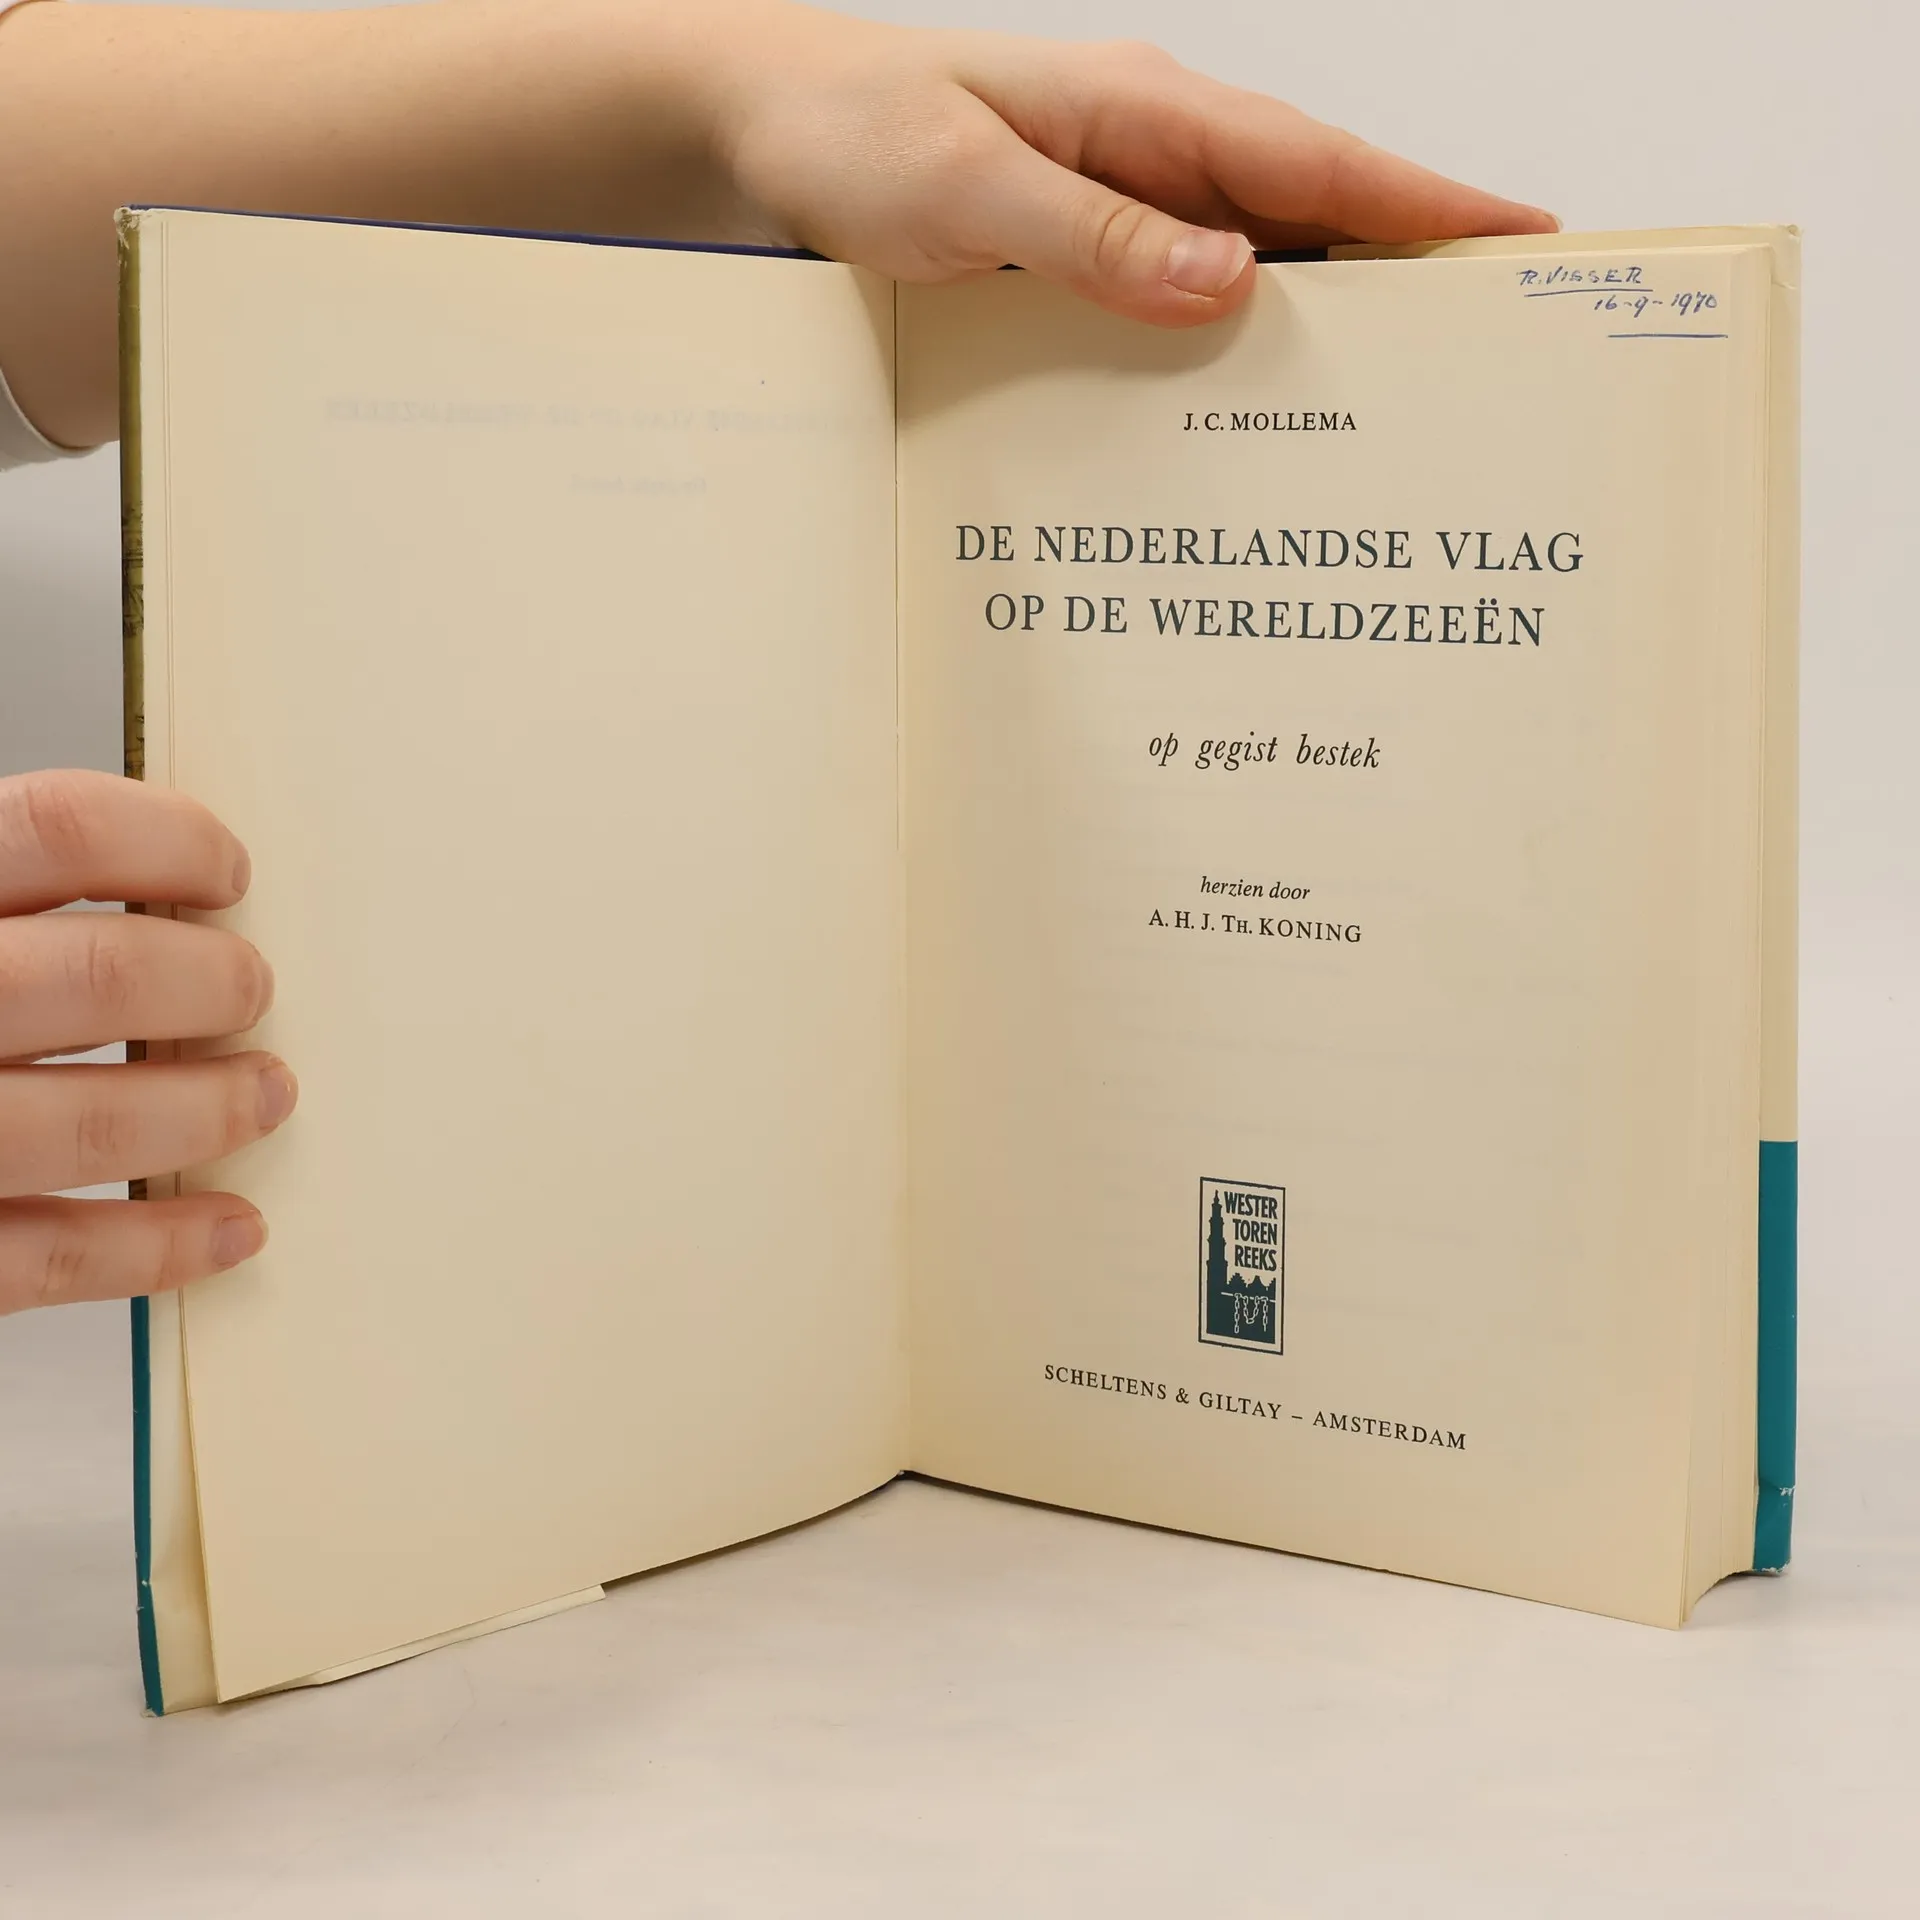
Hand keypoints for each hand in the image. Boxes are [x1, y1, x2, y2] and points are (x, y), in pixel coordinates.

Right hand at [0, 770, 296, 1315]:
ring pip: (97, 1120)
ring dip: (210, 1108)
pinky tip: (229, 1225)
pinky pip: (49, 1254)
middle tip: (248, 989)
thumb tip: (137, 870)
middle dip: (212, 983)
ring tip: (265, 1094)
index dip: (169, 843)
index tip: (222, 872)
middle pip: (104, 975)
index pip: (59, 829)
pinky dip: (160, 1245)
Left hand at [691, 4, 1557, 324]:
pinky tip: (1249, 412)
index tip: (1521, 244)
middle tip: (1490, 357)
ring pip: (1252, 268)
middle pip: (1309, 217)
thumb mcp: (966, 185)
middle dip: (1404, 278)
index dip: (1423, 205)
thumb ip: (1093, 234)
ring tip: (1398, 408)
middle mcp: (1148, 158)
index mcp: (1144, 114)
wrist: (758, 133)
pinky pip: (1180, 303)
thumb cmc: (849, 133)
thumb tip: (1231, 281)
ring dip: (1319, 327)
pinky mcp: (1080, 257)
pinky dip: (1227, 351)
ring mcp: (1118, 208)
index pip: (1314, 160)